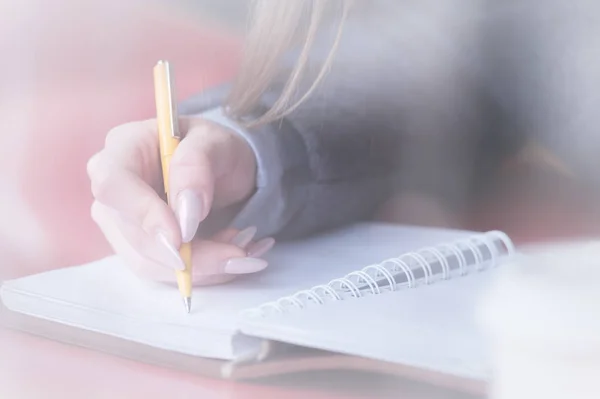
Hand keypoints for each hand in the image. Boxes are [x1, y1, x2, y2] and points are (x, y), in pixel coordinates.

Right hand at [87, 117, 274, 284]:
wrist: (222, 165)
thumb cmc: (214, 146)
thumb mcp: (216, 142)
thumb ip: (196, 166)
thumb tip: (185, 215)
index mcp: (123, 147)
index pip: (114, 185)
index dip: (144, 215)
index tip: (182, 237)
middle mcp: (113, 189)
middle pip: (134, 235)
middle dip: (190, 254)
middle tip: (239, 253)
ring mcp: (121, 222)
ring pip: (149, 262)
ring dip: (202, 267)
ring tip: (244, 251)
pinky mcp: (139, 247)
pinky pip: (165, 271)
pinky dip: (203, 271)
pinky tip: (231, 254)